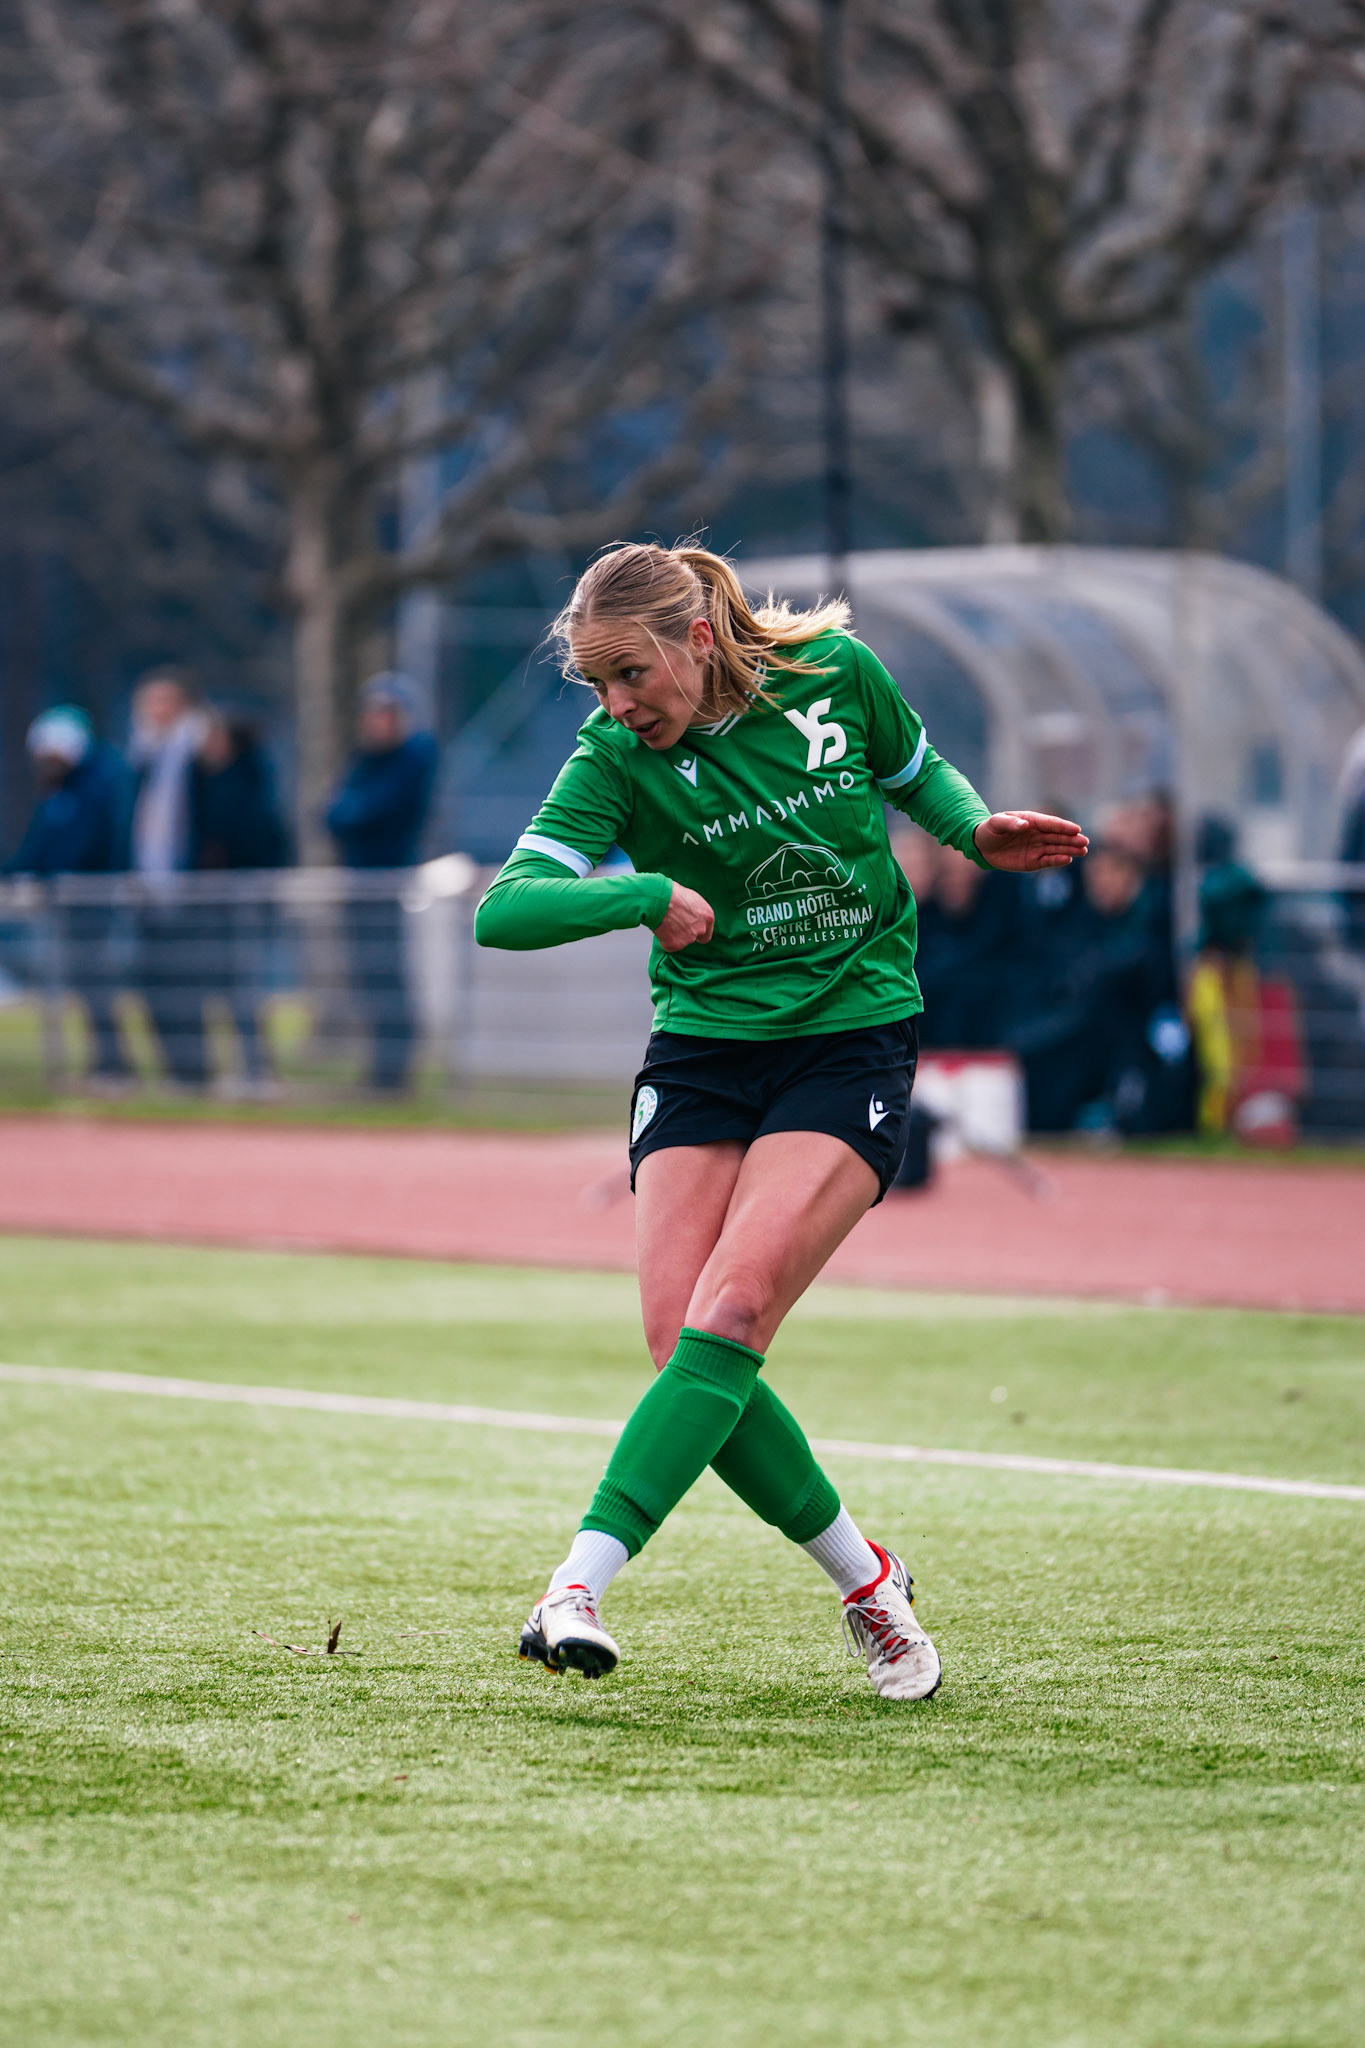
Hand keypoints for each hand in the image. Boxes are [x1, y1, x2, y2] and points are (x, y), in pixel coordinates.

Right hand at [653, 881, 714, 951]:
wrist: (659, 899)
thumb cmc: (673, 894)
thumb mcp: (691, 899)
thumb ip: (695, 912)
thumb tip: (691, 916)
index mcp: (708, 917)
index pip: (706, 934)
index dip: (696, 932)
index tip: (689, 930)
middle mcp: (701, 929)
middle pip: (693, 938)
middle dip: (684, 934)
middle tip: (673, 925)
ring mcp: (688, 939)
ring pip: (680, 941)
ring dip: (672, 935)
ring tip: (664, 921)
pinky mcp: (675, 945)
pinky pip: (668, 945)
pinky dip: (663, 939)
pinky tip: (660, 927)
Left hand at [973, 811, 1088, 871]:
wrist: (982, 846)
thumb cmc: (990, 829)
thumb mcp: (996, 823)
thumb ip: (1010, 823)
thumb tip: (1025, 825)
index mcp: (1031, 820)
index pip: (1050, 823)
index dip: (1063, 826)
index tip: (1076, 829)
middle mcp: (1038, 834)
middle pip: (1058, 836)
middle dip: (1071, 839)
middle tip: (1085, 842)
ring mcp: (1037, 848)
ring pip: (1056, 848)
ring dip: (1070, 850)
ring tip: (1083, 851)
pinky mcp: (1033, 861)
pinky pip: (1047, 861)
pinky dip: (1057, 861)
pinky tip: (1067, 860)